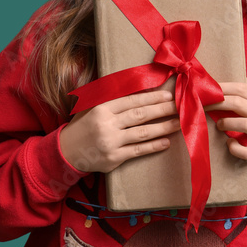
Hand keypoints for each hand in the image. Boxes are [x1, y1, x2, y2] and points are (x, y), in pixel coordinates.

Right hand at [60, 89, 179, 173]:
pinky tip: (166, 142)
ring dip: (163, 128)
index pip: (132, 101)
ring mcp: (111, 142)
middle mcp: (107, 124)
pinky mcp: (114, 158)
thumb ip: (110, 97)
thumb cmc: (83, 126)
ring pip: (142, 133)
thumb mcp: (91, 106)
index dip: (151, 98)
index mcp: (102, 108)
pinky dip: (153, 146)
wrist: (66, 152)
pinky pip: (138, 151)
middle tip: (179, 107)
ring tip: (178, 123)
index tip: (168, 96)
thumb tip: (136, 88)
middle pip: (140, 115)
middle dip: (162, 110)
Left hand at [205, 78, 246, 162]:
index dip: (223, 87)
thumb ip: (243, 90)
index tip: (207, 89)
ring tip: (218, 125)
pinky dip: (236, 148)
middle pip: (239, 103)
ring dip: (226, 123)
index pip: (242, 88)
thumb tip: (216, 82)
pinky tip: (229, 144)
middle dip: (218, 103)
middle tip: (204, 105)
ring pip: (245, 124)